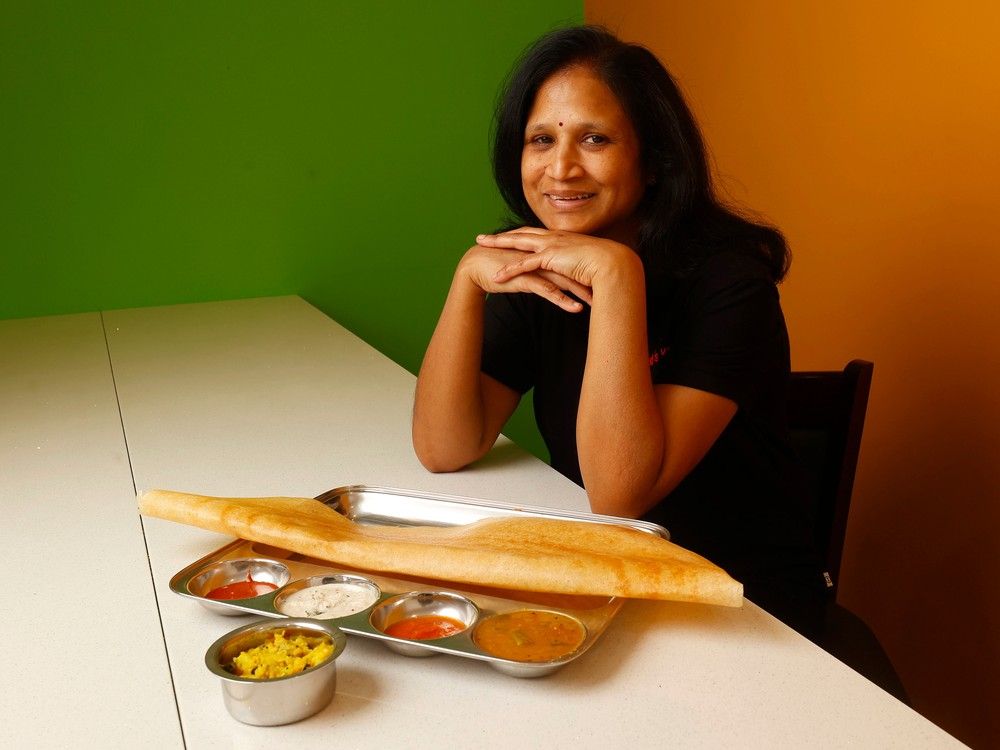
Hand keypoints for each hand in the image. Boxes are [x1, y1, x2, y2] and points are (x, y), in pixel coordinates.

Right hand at [457, 240, 592, 312]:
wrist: (473, 268)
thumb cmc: (496, 269)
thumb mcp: (522, 271)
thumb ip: (537, 272)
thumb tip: (551, 282)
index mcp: (540, 253)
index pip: (568, 262)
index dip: (585, 271)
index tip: (601, 282)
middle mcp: (540, 258)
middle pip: (571, 269)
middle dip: (589, 281)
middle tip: (607, 293)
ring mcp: (533, 267)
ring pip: (563, 280)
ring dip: (581, 293)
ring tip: (596, 304)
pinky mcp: (525, 278)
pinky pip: (548, 291)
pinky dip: (563, 300)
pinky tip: (575, 309)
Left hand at [477, 227, 638, 291]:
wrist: (613, 263)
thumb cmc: (604, 264)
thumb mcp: (585, 260)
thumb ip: (575, 261)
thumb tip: (573, 267)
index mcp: (560, 237)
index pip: (533, 234)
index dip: (517, 235)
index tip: (504, 236)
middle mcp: (553, 237)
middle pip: (519, 234)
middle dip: (500, 236)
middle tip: (482, 238)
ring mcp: (550, 245)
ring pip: (517, 243)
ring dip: (498, 246)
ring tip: (481, 249)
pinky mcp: (550, 257)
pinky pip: (524, 265)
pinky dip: (509, 270)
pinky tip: (497, 276)